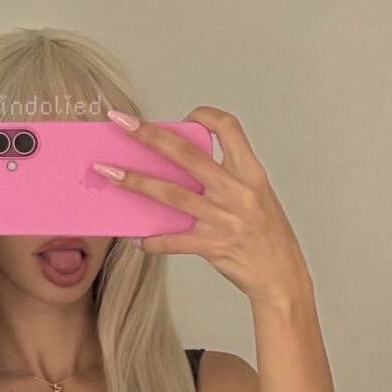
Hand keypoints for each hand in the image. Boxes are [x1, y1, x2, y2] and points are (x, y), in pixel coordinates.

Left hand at [94, 106, 310, 302]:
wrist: (282, 276)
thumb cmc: (267, 236)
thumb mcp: (256, 197)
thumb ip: (225, 180)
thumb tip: (180, 170)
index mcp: (250, 173)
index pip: (229, 128)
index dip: (206, 116)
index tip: (186, 115)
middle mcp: (237, 191)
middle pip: (186, 154)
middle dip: (150, 135)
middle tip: (122, 123)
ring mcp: (224, 219)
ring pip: (170, 194)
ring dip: (135, 182)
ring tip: (109, 173)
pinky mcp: (212, 246)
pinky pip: (173, 241)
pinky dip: (152, 241)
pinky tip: (137, 239)